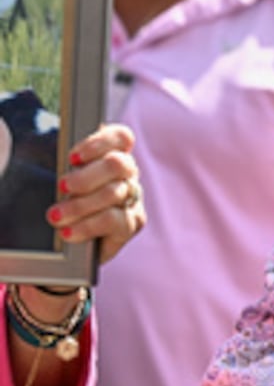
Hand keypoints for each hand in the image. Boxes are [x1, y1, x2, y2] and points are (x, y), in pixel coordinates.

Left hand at [51, 123, 144, 263]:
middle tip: (62, 186)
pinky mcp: (132, 223)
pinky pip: (113, 220)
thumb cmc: (62, 203)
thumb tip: (28, 145)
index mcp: (113, 154)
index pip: (121, 138)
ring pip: (113, 193)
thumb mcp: (59, 178)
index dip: (99, 143)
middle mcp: (128, 174)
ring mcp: (133, 198)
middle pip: (118, 164)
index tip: (72, 157)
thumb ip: (63, 165)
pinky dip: (87, 226)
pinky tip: (68, 232)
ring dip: (80, 205)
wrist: (64, 248)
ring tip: (56, 216)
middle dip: (86, 177)